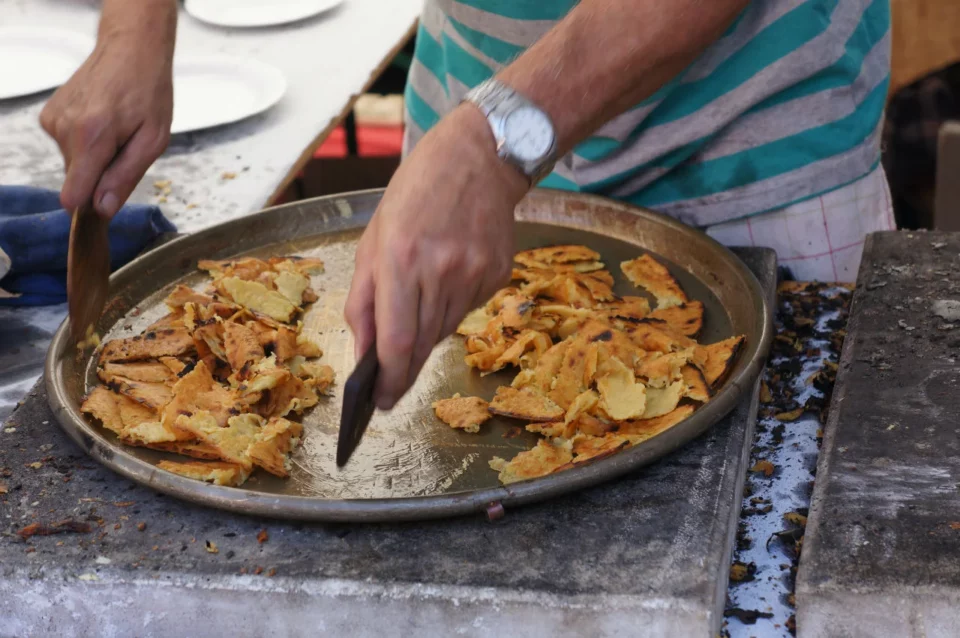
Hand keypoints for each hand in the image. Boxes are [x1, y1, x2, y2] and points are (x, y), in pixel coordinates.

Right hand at [40, 33, 172, 217]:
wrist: (130, 50)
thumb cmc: (148, 91)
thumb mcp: (154, 140)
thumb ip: (125, 177)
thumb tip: (103, 209)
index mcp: (92, 137)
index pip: (73, 195)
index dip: (90, 207)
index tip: (105, 206)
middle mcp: (65, 129)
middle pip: (78, 181)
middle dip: (102, 175)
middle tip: (125, 149)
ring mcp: (53, 120)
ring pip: (74, 164)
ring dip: (97, 157)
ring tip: (116, 131)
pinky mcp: (48, 116)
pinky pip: (68, 147)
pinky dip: (86, 143)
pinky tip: (101, 122)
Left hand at [345, 104, 529, 408]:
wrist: (479, 158)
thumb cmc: (416, 192)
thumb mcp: (374, 237)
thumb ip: (365, 299)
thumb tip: (365, 352)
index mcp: (402, 258)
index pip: (396, 340)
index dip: (388, 380)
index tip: (380, 403)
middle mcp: (441, 270)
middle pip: (421, 344)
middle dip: (403, 369)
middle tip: (391, 387)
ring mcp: (475, 274)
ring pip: (444, 331)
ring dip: (425, 334)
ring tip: (419, 305)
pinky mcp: (498, 275)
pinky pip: (467, 309)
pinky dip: (450, 308)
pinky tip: (447, 278)